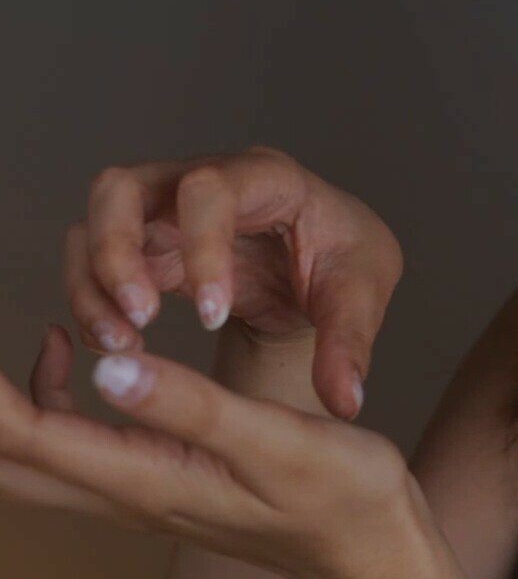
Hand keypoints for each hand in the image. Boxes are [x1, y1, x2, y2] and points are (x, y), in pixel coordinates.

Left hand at [2, 324, 423, 578]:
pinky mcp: (166, 482)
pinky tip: (92, 356)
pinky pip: (82, 448)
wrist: (372, 546)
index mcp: (150, 479)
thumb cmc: (340, 495)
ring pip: (41, 458)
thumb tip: (106, 367)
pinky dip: (61, 400)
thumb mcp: (275, 441)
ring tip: (42, 333)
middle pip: (14, 462)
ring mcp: (146, 493)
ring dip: (17, 404)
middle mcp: (132, 494)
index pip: (31, 439)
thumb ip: (191, 406)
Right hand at [65, 144, 403, 419]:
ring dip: (94, 284)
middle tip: (139, 318)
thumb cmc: (345, 260)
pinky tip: (121, 346)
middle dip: (116, 251)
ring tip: (123, 344)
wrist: (324, 266)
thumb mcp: (363, 293)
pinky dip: (94, 303)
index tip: (213, 317)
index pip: (212, 190)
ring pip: (95, 223)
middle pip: (123, 186)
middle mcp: (203, 183)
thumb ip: (350, 343)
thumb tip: (345, 401)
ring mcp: (165, 212)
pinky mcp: (146, 249)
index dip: (201, 248)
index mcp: (266, 178)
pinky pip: (94, 264)